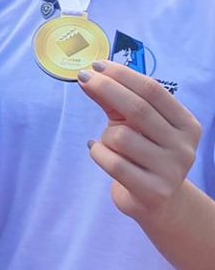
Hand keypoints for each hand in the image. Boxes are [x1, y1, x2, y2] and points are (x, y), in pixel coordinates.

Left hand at [79, 60, 201, 226]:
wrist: (158, 203)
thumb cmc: (144, 153)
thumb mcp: (133, 124)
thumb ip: (115, 100)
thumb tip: (90, 76)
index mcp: (186, 125)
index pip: (153, 90)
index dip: (123, 75)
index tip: (97, 65)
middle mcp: (183, 147)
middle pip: (138, 108)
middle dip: (106, 88)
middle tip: (84, 78)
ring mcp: (171, 172)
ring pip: (121, 137)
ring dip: (105, 135)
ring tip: (108, 143)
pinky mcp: (153, 192)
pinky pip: (113, 162)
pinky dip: (98, 152)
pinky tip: (98, 151)